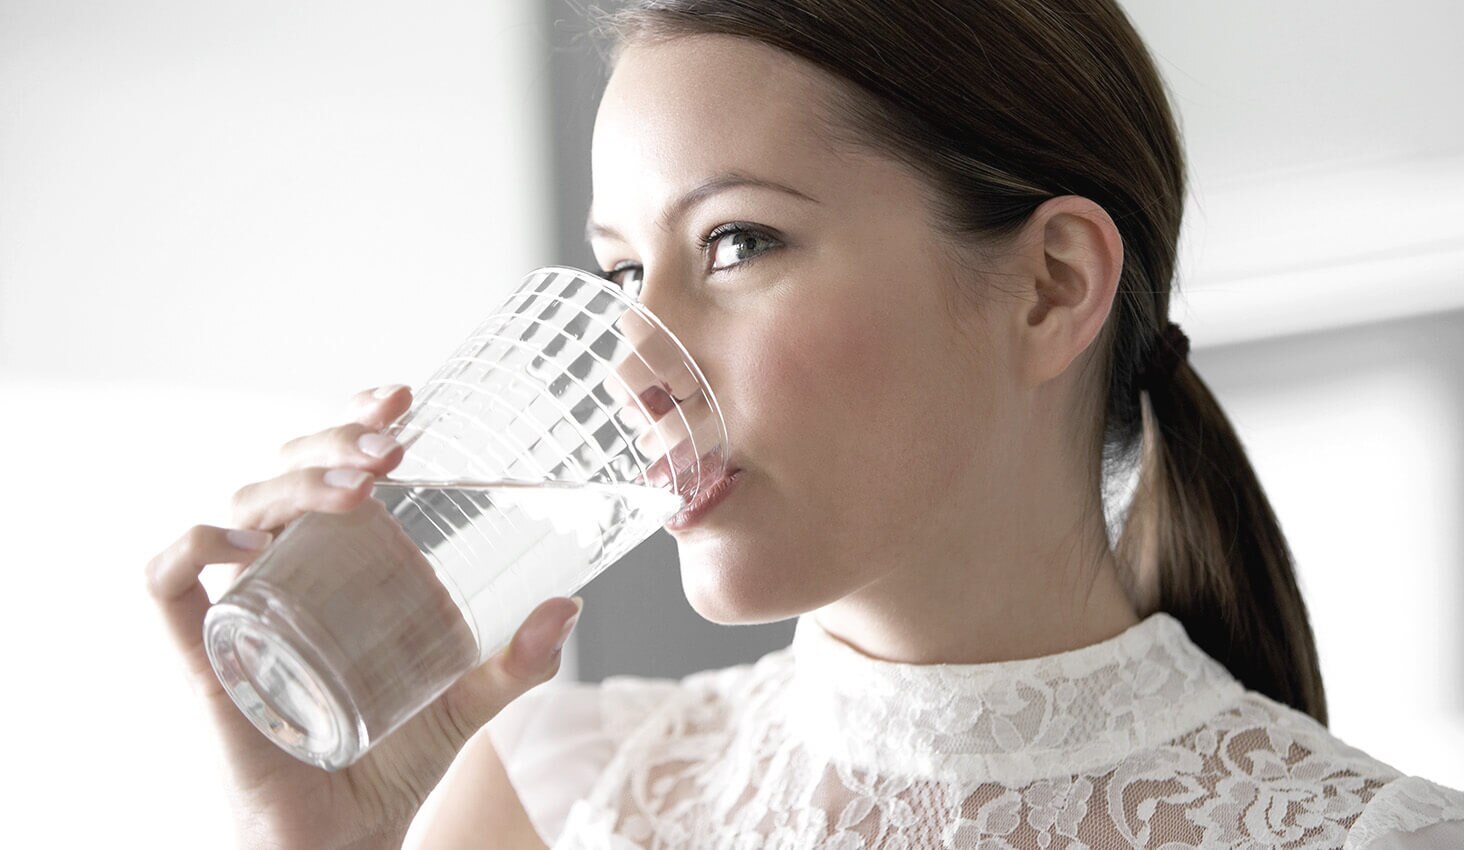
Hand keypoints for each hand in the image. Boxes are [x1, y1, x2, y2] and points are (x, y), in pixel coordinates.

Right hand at [145, 384, 582, 849]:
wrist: (341, 844)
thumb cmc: (388, 765)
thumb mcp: (463, 701)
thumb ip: (514, 662)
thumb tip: (568, 607)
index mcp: (332, 566)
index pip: (325, 466)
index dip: (349, 417)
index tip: (402, 395)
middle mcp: (279, 573)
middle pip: (280, 471)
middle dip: (331, 439)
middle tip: (393, 443)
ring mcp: (239, 607)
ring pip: (235, 506)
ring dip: (295, 479)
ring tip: (363, 484)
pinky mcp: (202, 655)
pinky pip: (167, 580)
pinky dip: (198, 544)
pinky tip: (256, 541)